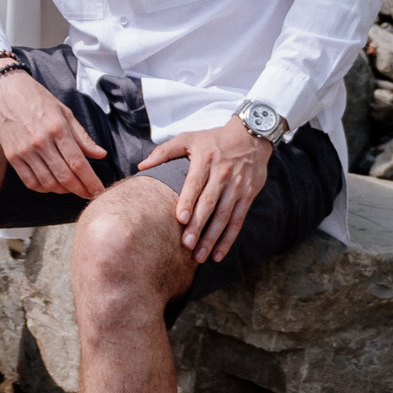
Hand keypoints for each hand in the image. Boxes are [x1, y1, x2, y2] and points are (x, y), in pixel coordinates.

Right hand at [0, 71, 106, 198]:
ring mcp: (24, 150)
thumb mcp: (65, 112)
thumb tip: (101, 154)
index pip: (78, 163)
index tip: (99, 191)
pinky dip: (43, 189)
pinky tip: (52, 185)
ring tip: (72, 188)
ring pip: (48, 183)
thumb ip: (82, 137)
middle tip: (89, 194)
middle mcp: (41, 141)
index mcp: (57, 128)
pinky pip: (30, 182)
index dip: (91, 181)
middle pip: (65, 177)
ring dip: (63, 191)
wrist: (5, 90)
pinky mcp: (12, 156)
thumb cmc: (38, 98)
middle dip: (81, 190)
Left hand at [139, 116, 273, 263]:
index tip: (179, 218)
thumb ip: (164, 151)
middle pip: (209, 203)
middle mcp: (222, 174)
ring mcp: (237, 186)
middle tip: (186, 245)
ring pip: (224, 216)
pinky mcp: (247, 196)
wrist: (251, 136)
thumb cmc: (213, 140)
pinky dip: (228, 239)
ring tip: (199, 255)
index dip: (188, 200)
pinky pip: (238, 221)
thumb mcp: (189, 138)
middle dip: (198, 225)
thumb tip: (141, 166)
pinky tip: (218, 255)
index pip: (195, 182)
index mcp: (205, 160)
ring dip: (212, 238)